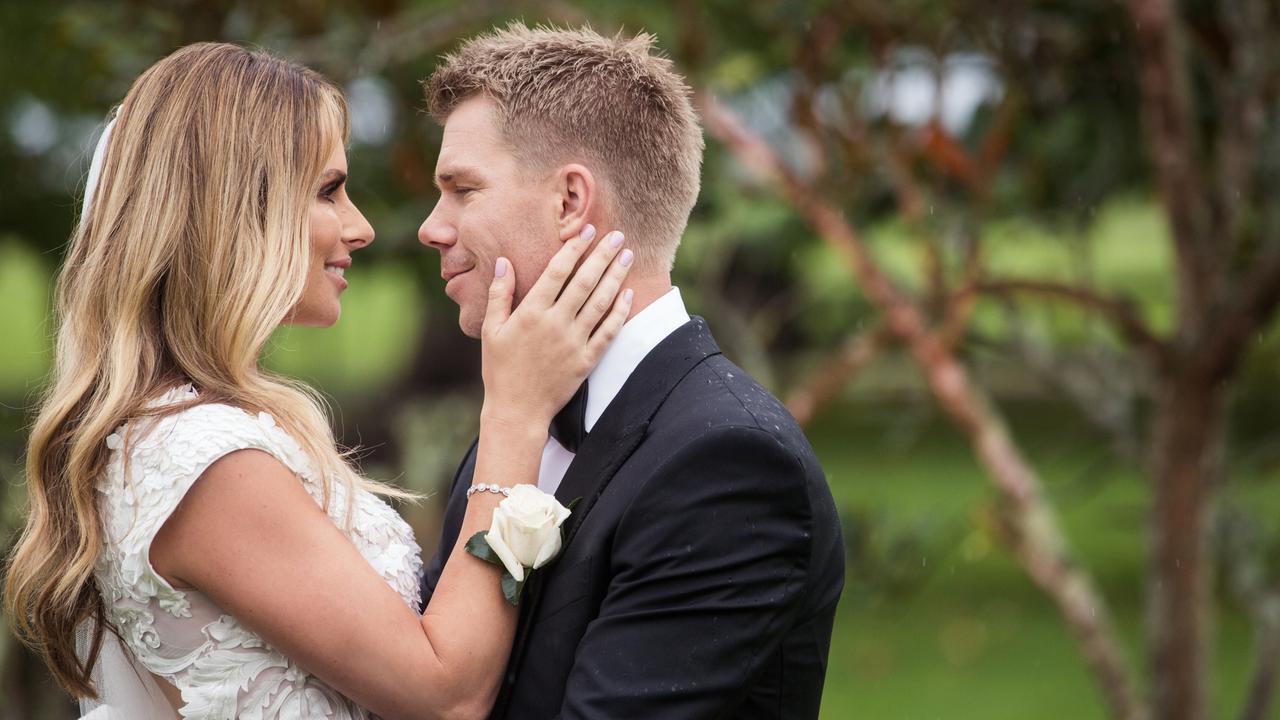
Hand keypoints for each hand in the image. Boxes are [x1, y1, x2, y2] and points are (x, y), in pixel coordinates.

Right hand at [480, 224, 633, 429]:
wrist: (517, 410)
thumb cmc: (500, 368)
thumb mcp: (490, 330)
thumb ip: (499, 294)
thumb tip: (504, 261)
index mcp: (531, 313)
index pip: (557, 271)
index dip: (575, 248)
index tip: (587, 229)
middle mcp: (555, 324)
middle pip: (585, 281)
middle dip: (603, 255)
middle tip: (618, 235)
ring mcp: (574, 342)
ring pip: (601, 302)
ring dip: (616, 276)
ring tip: (628, 256)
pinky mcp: (587, 360)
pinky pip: (608, 332)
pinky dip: (620, 311)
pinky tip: (628, 293)